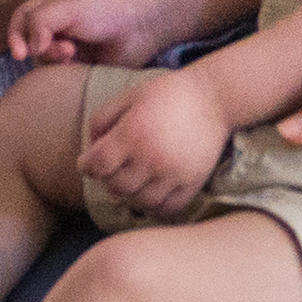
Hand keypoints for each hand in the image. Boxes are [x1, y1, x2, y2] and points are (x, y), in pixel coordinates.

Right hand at [11, 0, 187, 67]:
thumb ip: (41, 21)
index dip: (15, 34)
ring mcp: (71, 47)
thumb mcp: (68, 5)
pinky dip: (66, 73)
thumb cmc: (107, 6)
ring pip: (46, 61)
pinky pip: (64, 75)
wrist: (143, 24)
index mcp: (52, 5)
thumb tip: (29, 49)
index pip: (21, 18)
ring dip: (55, 60)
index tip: (20, 53)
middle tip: (65, 50)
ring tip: (74, 55)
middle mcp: (58, 26)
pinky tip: (81, 67)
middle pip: (31, 43)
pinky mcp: (83, 66)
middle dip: (43, 49)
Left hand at [80, 69, 233, 218]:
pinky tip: (153, 192)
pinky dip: (156, 206)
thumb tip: (91, 146)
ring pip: (140, 202)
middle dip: (108, 179)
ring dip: (131, 194)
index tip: (87, 163)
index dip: (86, 166)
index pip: (96, 165)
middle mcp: (151, 158)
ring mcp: (173, 174)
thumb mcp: (130, 96)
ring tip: (133, 181)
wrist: (215, 97)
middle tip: (112, 169)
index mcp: (132, 134)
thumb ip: (103, 118)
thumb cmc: (168, 93)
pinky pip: (168, 208)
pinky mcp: (192, 183)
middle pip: (116, 187)